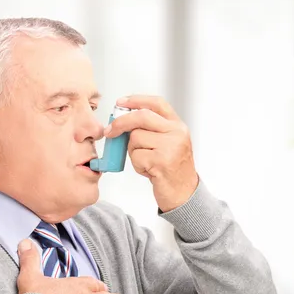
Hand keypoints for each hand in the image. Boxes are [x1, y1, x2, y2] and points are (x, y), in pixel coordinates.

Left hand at [106, 95, 198, 211]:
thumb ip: (153, 130)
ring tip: (146, 162)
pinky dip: (137, 165)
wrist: (184, 194)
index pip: (157, 103)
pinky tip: (149, 170)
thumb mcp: (169, 144)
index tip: (121, 103)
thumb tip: (123, 120)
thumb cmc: (173, 170)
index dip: (137, 100)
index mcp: (178, 126)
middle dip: (121, 122)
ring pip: (135, 138)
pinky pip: (136, 156)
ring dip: (133, 151)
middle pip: (141, 116)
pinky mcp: (161, 162)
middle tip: (110, 131)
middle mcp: (177, 133)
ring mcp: (170, 147)